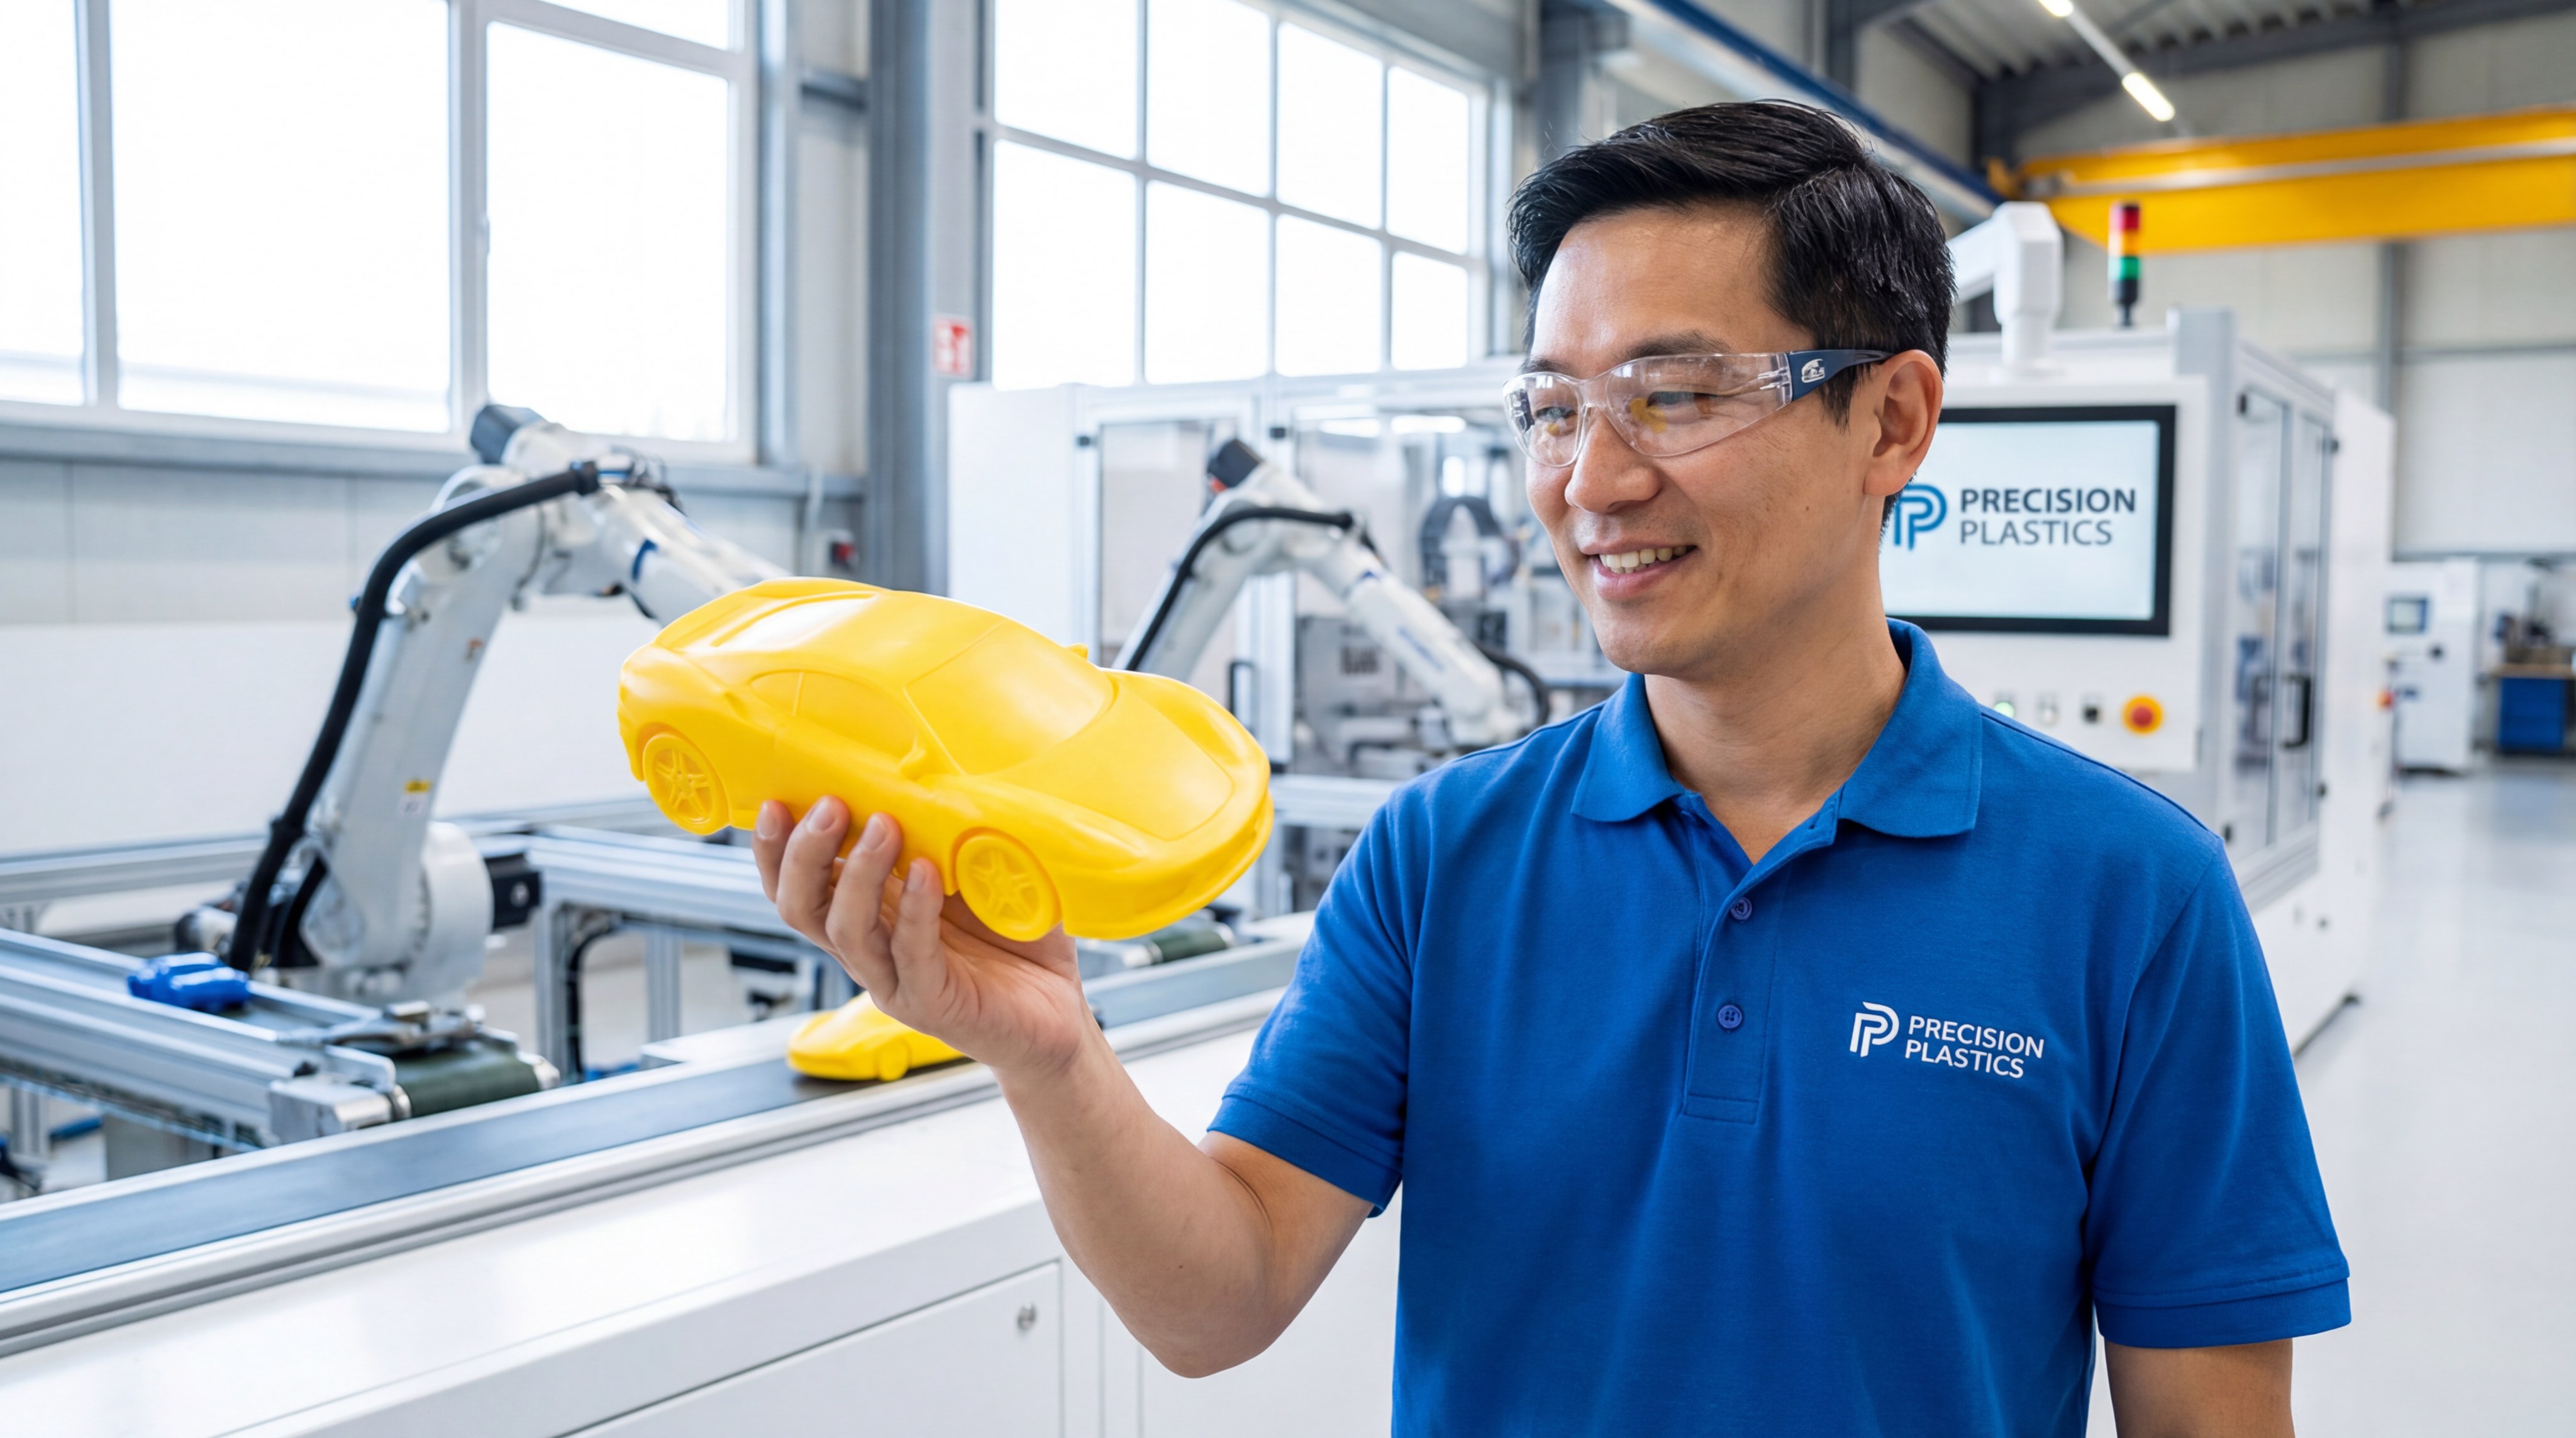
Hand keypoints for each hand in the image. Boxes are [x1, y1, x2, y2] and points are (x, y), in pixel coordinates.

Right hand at [753, 796, 1094, 1078]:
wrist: (1059, 1008)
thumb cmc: (1015, 936)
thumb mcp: (976, 871)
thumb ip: (947, 833)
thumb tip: (936, 771)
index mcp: (869, 912)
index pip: (799, 884)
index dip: (776, 849)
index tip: (778, 801)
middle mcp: (870, 948)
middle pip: (801, 908)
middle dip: (804, 855)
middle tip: (830, 806)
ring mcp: (897, 980)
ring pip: (846, 932)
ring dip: (858, 874)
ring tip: (883, 827)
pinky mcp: (934, 1003)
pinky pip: (910, 955)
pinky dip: (913, 911)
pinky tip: (923, 873)